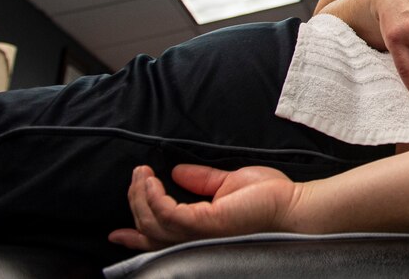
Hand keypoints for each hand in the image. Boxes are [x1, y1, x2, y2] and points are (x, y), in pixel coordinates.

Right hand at [108, 165, 295, 250]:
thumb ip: (201, 181)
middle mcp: (195, 238)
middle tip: (136, 178)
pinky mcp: (205, 224)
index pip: (160, 238)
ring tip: (142, 173)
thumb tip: (177, 171)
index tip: (116, 232)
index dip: (135, 237)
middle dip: (135, 204)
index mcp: (199, 230)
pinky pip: (167, 213)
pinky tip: (152, 180)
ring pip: (152, 222)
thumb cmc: (268, 197)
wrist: (292, 204)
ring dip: (140, 196)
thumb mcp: (227, 184)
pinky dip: (154, 197)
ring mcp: (199, 234)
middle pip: (150, 230)